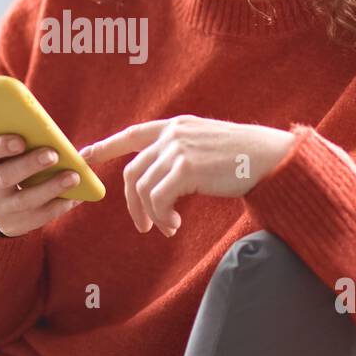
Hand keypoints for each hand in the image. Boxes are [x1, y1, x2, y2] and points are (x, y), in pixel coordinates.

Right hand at [0, 132, 83, 236]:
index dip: (0, 146)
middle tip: (53, 154)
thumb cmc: (0, 156)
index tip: (21, 140)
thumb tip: (22, 99)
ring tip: (74, 176)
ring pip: (25, 200)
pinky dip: (58, 206)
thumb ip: (2, 122)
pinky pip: (38, 218)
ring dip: (50, 188)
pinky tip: (76, 196)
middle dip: (30, 165)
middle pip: (5, 177)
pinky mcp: (13, 224)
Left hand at [79, 115, 295, 235]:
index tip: (85, 155)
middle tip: (143, 226)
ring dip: (151, 215)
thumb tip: (160, 180)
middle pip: (132, 171)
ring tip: (167, 228)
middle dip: (132, 203)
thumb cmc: (244, 158)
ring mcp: (178, 149)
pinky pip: (158, 199)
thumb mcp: (206, 147)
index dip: (106, 145)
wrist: (270, 158)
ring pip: (143, 189)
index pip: (132, 134)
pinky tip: (175, 226)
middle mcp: (173, 134)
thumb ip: (181, 154)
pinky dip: (161, 217)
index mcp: (176, 127)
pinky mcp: (186, 168)